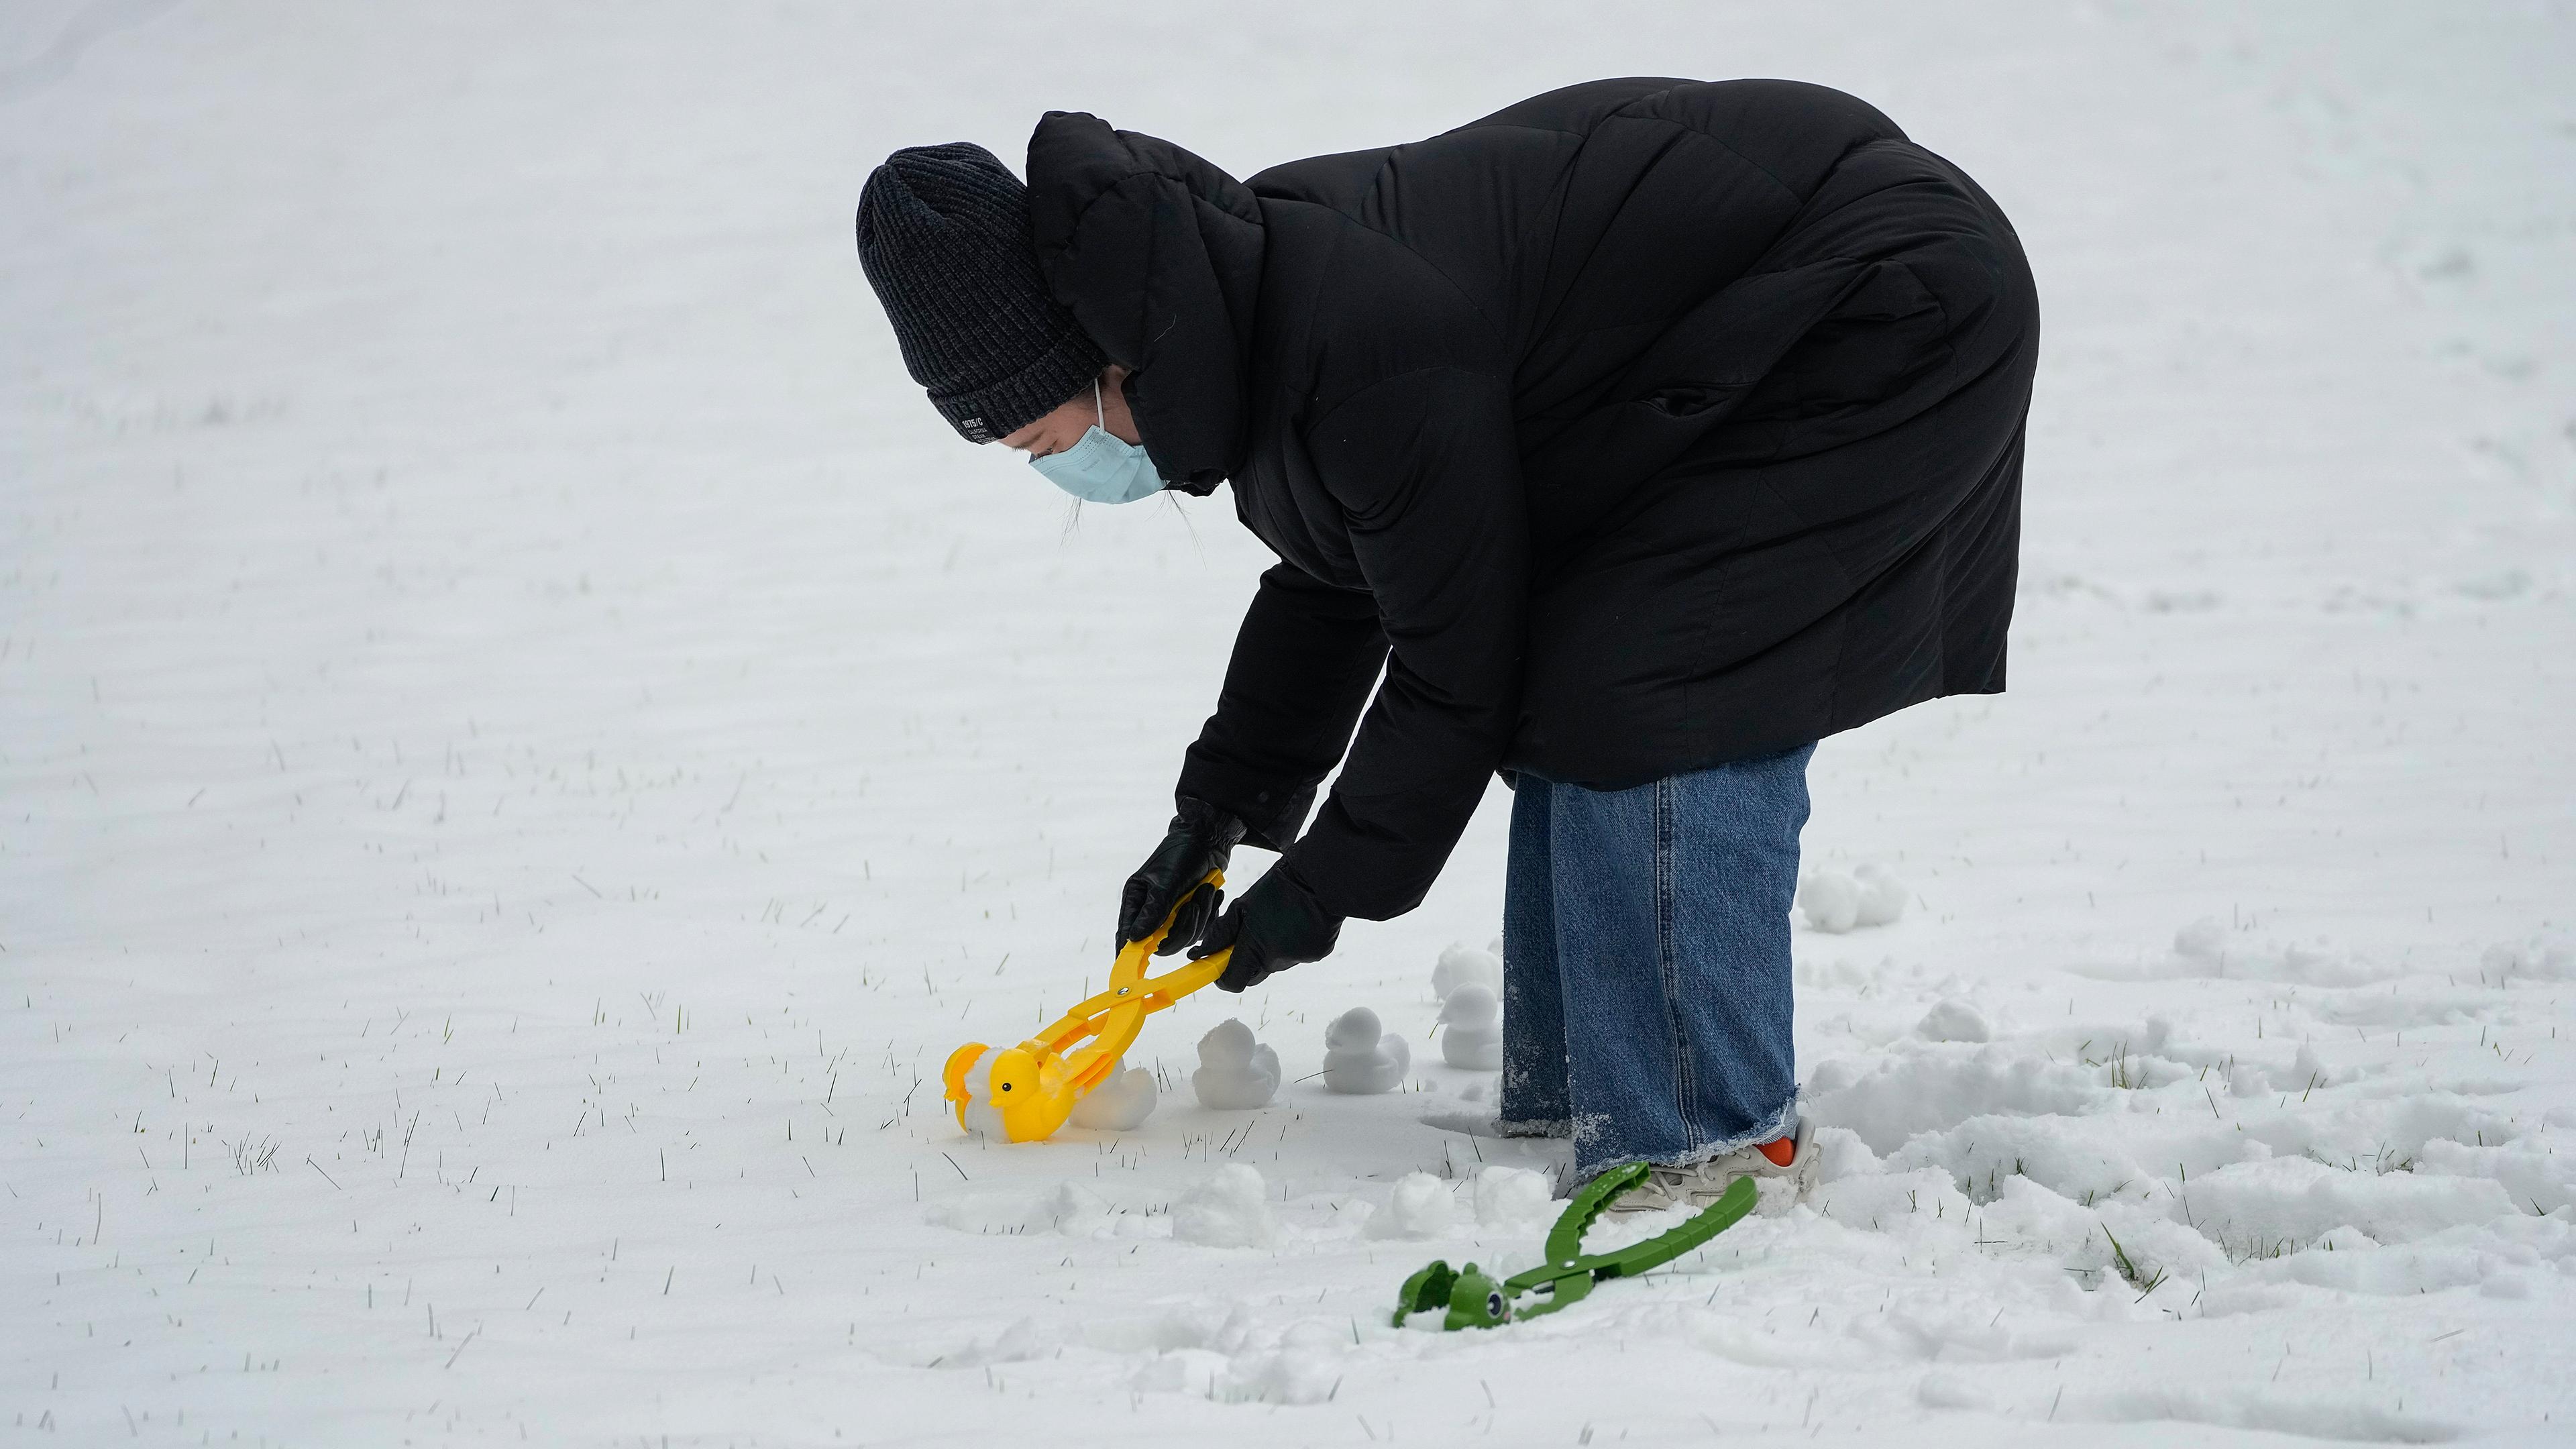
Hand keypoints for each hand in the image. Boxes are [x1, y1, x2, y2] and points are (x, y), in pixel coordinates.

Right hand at [1116, 797, 1245, 954]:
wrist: (1209, 839)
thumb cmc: (1181, 853)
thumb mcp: (1166, 881)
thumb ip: (1154, 911)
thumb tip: (1135, 939)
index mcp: (1136, 901)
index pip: (1127, 936)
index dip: (1129, 955)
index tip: (1133, 971)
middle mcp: (1152, 911)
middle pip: (1163, 943)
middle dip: (1183, 927)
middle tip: (1193, 906)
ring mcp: (1173, 914)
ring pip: (1186, 936)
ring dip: (1201, 914)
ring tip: (1205, 889)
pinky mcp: (1193, 913)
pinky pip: (1202, 929)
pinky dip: (1210, 912)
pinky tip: (1212, 892)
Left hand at [1191, 864, 1339, 991]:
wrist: (1320, 877)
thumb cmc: (1278, 887)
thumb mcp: (1242, 906)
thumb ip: (1220, 933)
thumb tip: (1199, 953)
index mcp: (1256, 947)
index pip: (1233, 981)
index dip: (1222, 976)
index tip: (1219, 964)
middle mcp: (1278, 960)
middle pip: (1254, 974)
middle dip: (1247, 960)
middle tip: (1249, 934)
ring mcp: (1299, 959)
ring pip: (1276, 963)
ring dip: (1271, 950)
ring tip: (1277, 921)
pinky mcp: (1317, 954)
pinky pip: (1296, 956)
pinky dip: (1292, 944)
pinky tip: (1296, 922)